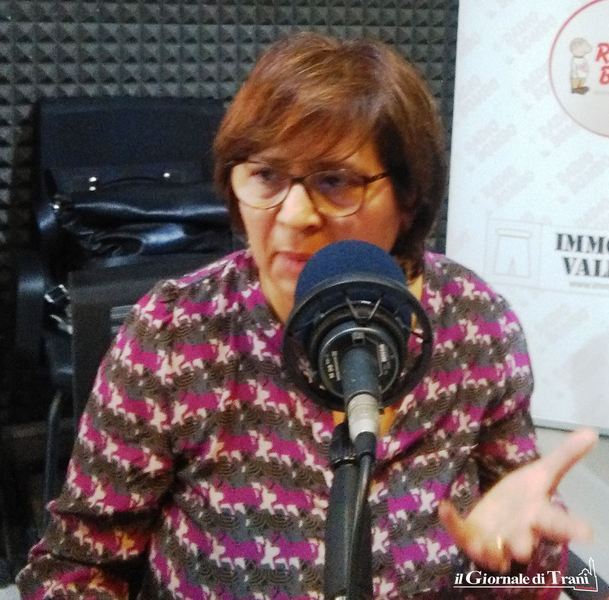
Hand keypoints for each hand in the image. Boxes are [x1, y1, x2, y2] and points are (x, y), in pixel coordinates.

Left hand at [439, 428, 596, 572]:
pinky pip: (461, 533)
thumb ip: (565, 456)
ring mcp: (495, 540)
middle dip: (523, 546)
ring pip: (494, 552)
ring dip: (489, 550)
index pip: (559, 523)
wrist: (499, 517)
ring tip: (481, 545)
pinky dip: (452, 523)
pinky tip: (444, 508)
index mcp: (540, 516)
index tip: (587, 533)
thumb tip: (591, 431)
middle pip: (525, 543)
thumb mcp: (543, 474)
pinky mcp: (471, 538)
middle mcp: (520, 533)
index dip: (573, 528)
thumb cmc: (525, 499)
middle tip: (522, 549)